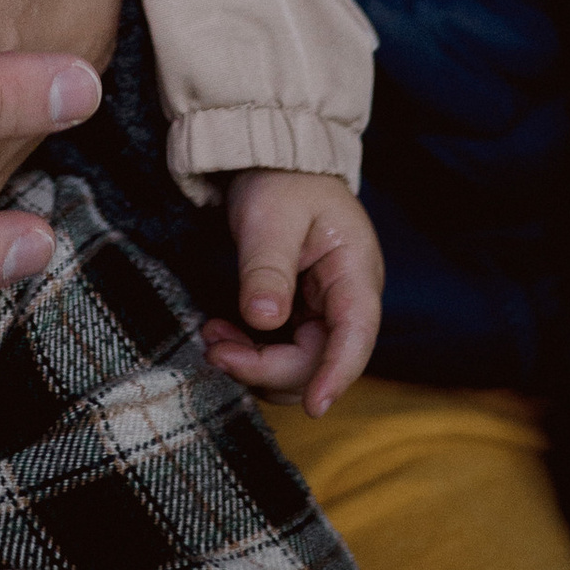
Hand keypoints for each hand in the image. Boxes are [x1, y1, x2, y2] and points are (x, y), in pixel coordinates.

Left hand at [199, 170, 382, 416]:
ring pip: (299, 367)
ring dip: (255, 365)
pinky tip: (221, 332)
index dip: (337, 375)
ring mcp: (325, 312)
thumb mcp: (270, 217)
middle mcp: (347, 300)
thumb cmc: (282, 181)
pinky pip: (282, 353)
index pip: (356, 335)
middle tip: (215, 350)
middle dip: (268, 368)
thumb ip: (267, 267)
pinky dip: (251, 353)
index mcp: (356, 272)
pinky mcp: (302, 318)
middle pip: (320, 361)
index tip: (315, 408)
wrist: (276, 161)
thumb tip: (264, 320)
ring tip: (213, 337)